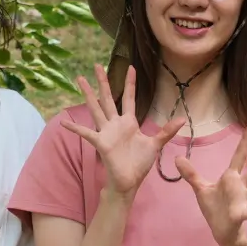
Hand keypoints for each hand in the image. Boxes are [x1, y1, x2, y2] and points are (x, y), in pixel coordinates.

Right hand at [62, 63, 181, 198]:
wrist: (129, 181)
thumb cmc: (139, 164)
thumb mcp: (155, 145)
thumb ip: (166, 131)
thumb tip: (182, 119)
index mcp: (129, 122)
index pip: (129, 98)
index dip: (130, 83)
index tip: (131, 67)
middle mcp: (115, 124)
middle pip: (108, 98)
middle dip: (103, 81)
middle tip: (96, 65)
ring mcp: (106, 132)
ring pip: (95, 108)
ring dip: (88, 94)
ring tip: (80, 79)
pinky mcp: (100, 142)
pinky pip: (85, 133)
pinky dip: (75, 129)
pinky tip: (64, 123)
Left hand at [174, 122, 246, 245]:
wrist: (220, 230)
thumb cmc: (214, 208)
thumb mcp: (201, 188)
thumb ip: (191, 174)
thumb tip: (177, 158)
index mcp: (231, 178)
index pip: (240, 155)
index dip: (246, 140)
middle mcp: (241, 186)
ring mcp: (243, 200)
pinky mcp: (241, 214)